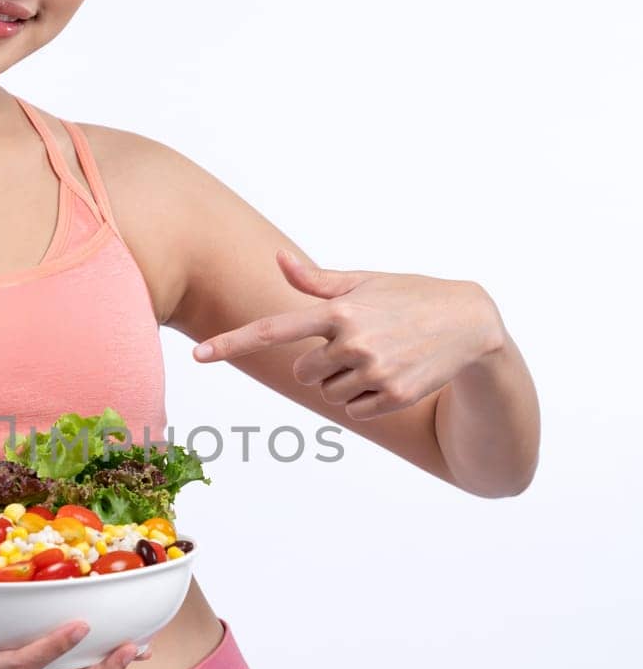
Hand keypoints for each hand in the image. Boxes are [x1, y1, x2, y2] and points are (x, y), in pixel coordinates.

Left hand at [193, 247, 503, 418]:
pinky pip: (354, 409)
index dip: (232, 344)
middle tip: (358, 345)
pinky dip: (367, 398)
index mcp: (338, 311)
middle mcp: (351, 342)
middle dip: (321, 363)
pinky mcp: (393, 397)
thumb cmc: (409, 296)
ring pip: (327, 393)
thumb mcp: (365, 282)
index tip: (198, 356)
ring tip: (379, 357)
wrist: (470, 323)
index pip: (273, 330)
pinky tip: (392, 375)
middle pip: (303, 372)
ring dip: (344, 381)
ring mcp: (373, 372)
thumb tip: (277, 259)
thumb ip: (317, 282)